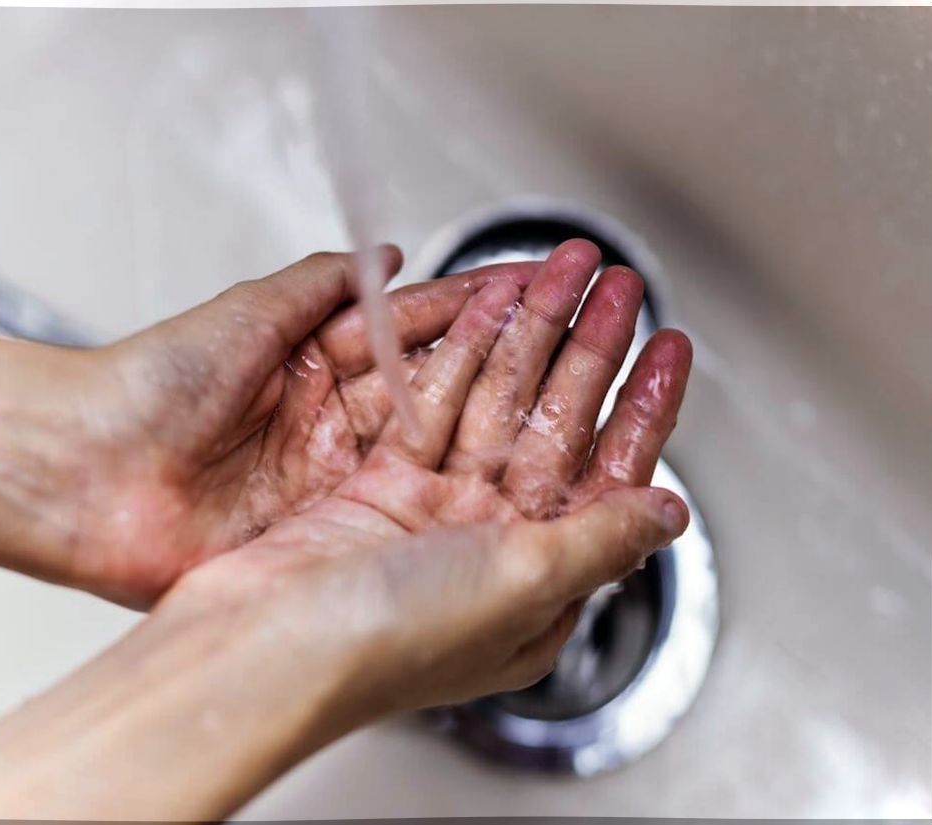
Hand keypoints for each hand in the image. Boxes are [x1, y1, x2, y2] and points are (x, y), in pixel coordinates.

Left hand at [66, 248, 542, 606]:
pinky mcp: (317, 537)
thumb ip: (324, 284)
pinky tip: (498, 495)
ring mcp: (328, 484)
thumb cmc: (149, 384)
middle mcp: (330, 426)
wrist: (84, 472)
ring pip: (425, 455)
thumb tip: (386, 255)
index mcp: (313, 366)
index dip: (475, 316)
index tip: (536, 294)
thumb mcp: (250, 312)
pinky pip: (390, 515)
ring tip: (562, 409)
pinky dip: (442, 504)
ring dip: (488, 434)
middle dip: (503, 369)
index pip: (414, 335)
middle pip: (434, 395)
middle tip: (576, 342)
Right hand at [166, 239, 693, 710]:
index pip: (612, 478)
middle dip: (591, 351)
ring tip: (559, 273)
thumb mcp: (522, 587)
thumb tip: (668, 515)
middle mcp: (491, 548)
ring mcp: (433, 514)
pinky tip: (487, 307)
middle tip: (618, 285)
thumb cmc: (387, 642)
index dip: (646, 408)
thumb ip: (600, 542)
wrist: (262, 644)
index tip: (670, 348)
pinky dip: (461, 355)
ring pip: (495, 405)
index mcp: (539, 585)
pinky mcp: (378, 487)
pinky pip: (431, 406)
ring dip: (530, 336)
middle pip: (556, 428)